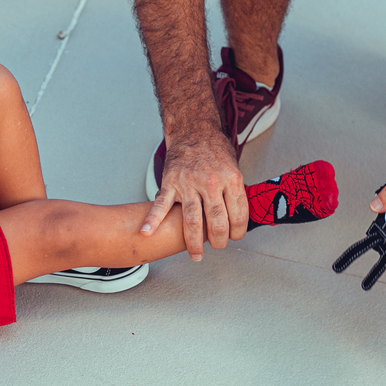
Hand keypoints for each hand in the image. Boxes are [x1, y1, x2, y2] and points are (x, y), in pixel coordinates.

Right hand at [140, 130, 247, 259]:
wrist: (194, 130)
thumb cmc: (214, 150)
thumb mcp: (234, 168)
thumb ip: (234, 192)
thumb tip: (238, 217)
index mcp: (231, 179)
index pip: (238, 214)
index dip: (238, 231)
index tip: (235, 237)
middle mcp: (211, 183)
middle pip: (217, 221)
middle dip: (219, 240)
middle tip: (218, 246)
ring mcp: (189, 183)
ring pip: (192, 220)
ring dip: (194, 242)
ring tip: (196, 255)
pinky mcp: (171, 182)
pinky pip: (162, 204)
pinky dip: (153, 219)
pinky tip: (147, 232)